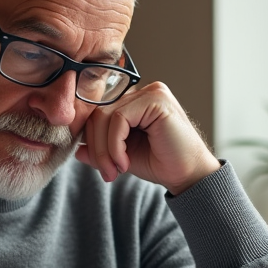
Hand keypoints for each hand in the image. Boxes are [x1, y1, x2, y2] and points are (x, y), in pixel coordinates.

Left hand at [75, 82, 220, 194]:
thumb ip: (101, 150)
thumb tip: (77, 150)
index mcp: (135, 102)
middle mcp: (143, 92)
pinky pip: (119, 119)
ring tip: (114, 170)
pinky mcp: (156, 99)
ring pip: (105, 116)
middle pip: (98, 113)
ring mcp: (151, 92)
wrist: (189, 175)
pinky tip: (125, 162)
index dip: (92, 141)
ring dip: (104, 149)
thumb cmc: (161, 163)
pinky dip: (115, 144)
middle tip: (106, 173)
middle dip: (96, 148)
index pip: (99, 113)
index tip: (102, 168)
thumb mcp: (123, 157)